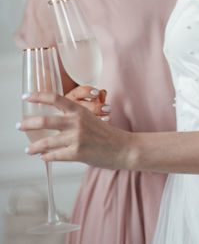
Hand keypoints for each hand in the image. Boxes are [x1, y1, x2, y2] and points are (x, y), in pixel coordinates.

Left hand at [18, 92, 135, 168]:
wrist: (124, 148)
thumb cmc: (108, 135)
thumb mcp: (92, 119)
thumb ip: (74, 119)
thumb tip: (53, 124)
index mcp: (80, 111)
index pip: (55, 99)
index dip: (38, 96)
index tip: (26, 96)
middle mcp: (77, 122)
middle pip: (44, 120)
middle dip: (28, 124)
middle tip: (20, 125)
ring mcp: (77, 138)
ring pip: (46, 142)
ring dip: (34, 147)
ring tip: (29, 149)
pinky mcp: (78, 153)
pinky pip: (55, 156)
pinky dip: (47, 157)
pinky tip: (44, 158)